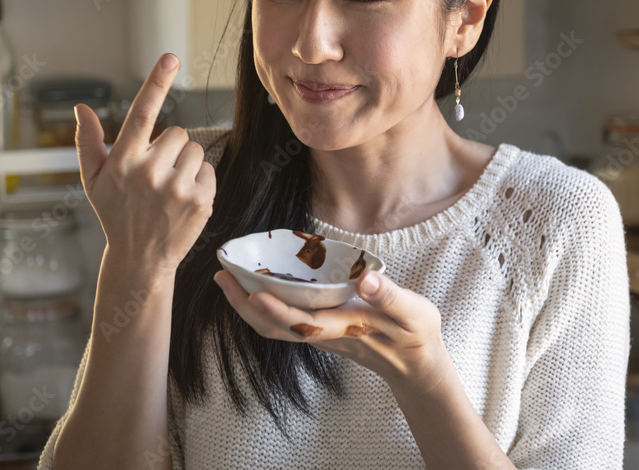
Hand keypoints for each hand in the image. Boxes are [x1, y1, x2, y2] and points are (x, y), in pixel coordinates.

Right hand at [74, 53, 216, 276]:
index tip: (170, 58)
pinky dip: (200, 180)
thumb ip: (88, 142)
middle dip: (169, 147)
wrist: (140, 258)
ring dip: (186, 163)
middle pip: (177, 132)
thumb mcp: (93, 180)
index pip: (141, 114)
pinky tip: (183, 200)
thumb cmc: (115, 213)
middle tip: (156, 173)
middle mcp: (149, 172)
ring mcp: (176, 188)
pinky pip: (209, 170)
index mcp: (122, 162)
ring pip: (195, 149)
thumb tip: (81, 107)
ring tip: (169, 188)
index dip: (156, 83)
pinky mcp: (200, 201)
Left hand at [213, 269, 452, 391]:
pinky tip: (258, 289)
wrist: (416, 362)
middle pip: (276, 328)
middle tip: (222, 275)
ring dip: (248, 306)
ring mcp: (322, 334)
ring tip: (229, 279)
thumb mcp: (413, 312)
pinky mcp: (323, 329)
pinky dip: (265, 307)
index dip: (276, 309)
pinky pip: (285, 322)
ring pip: (276, 328)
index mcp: (346, 327)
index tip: (252, 292)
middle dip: (245, 305)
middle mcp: (327, 334)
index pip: (304, 322)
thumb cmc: (416, 333)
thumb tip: (365, 280)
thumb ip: (390, 296)